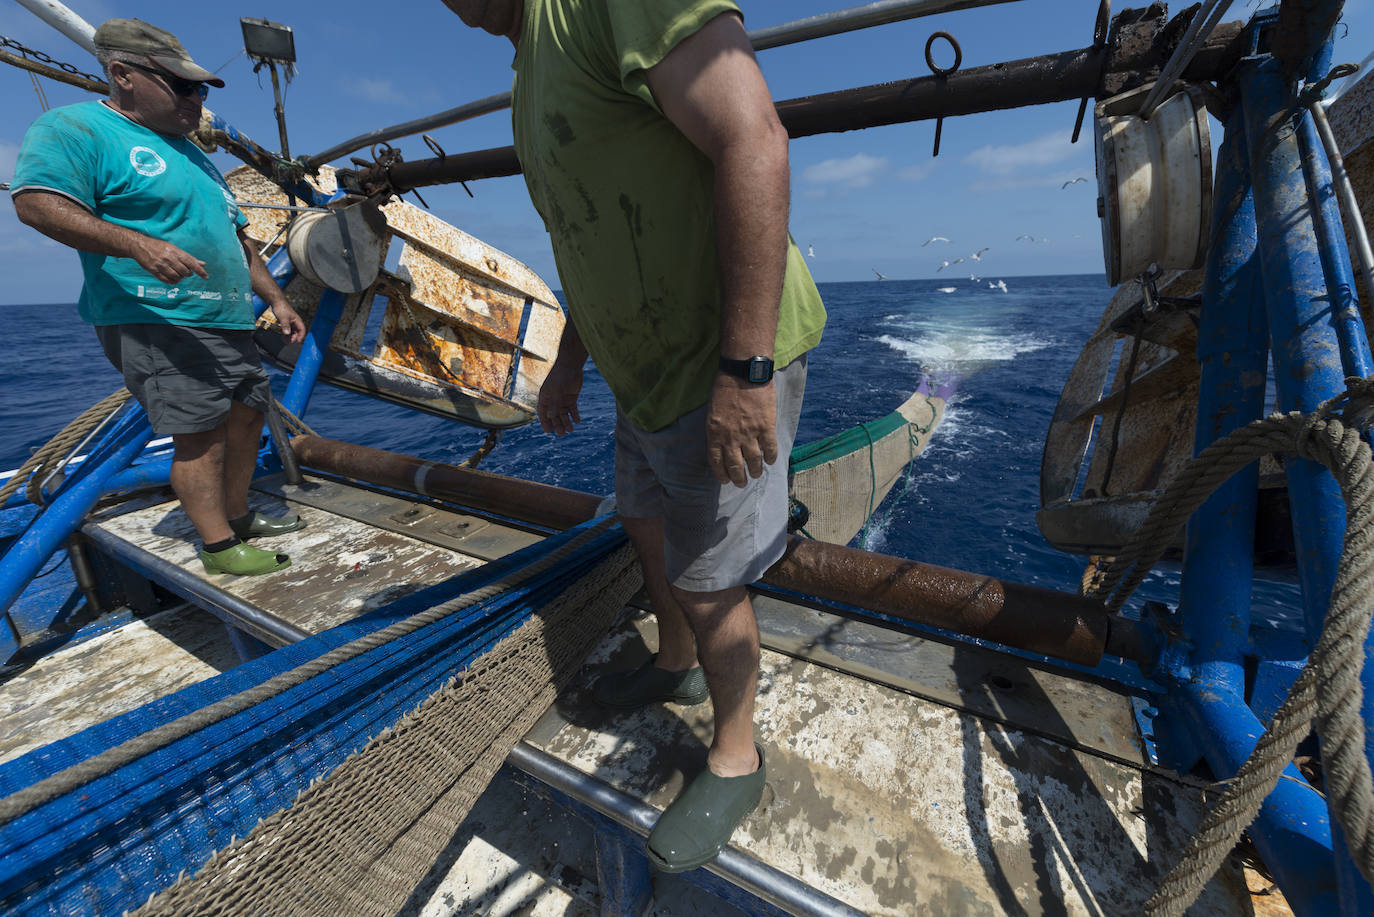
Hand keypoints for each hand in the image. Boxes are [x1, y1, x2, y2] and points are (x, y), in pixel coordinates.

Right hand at [130, 235, 207, 283]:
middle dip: (187, 274)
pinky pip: (167, 281)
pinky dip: (172, 281)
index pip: (191, 263)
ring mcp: (161, 265)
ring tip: (177, 274)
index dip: (200, 271)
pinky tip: (172, 278)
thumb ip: (189, 257)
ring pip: (177, 277)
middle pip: (185, 272)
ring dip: (180, 278)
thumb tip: (203, 263)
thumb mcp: (174, 248)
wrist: (140, 245)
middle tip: (185, 272)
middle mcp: (169, 258)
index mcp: (175, 252)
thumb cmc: (159, 246)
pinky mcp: (154, 271)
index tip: (206, 277)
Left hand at [270, 300, 305, 343]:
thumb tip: (287, 333)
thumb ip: (285, 325)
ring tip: (284, 341)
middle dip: (294, 338)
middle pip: (298, 333)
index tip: (297, 341)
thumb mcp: (283, 318)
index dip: (301, 336)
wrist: (276, 302)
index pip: (302, 330)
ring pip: (293, 333)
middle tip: (288, 342)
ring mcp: (291, 323)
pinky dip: (287, 335)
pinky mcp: (287, 323)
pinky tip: (283, 337)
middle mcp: (296, 323)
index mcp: (297, 321)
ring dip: (290, 337)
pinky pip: (289, 331)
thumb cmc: (281, 308)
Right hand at [537, 355, 582, 434]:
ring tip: (571, 430)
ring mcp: (562, 399)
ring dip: (567, 422)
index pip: (543, 413)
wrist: (571, 365)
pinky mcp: (571, 398)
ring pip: (564, 414)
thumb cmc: (560, 376)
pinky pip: (572, 409)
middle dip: (557, 425)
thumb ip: (554, 403)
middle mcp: (553, 400)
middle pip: (554, 416)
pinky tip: (577, 421)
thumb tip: (550, 416)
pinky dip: (574, 415)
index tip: (548, 431)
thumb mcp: (556, 391)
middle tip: (562, 433)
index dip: (545, 422)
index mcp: (545, 397)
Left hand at [706, 372, 776, 486]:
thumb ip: (717, 430)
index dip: (722, 474)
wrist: (743, 373)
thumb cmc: (725, 388)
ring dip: (756, 471)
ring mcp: (749, 433)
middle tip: (742, 483)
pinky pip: (770, 449)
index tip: (726, 481)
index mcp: (715, 433)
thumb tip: (722, 445)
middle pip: (736, 466)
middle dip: (739, 479)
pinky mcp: (766, 427)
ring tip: (757, 474)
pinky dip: (771, 458)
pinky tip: (771, 461)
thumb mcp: (712, 412)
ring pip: (754, 461)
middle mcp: (731, 437)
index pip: (717, 462)